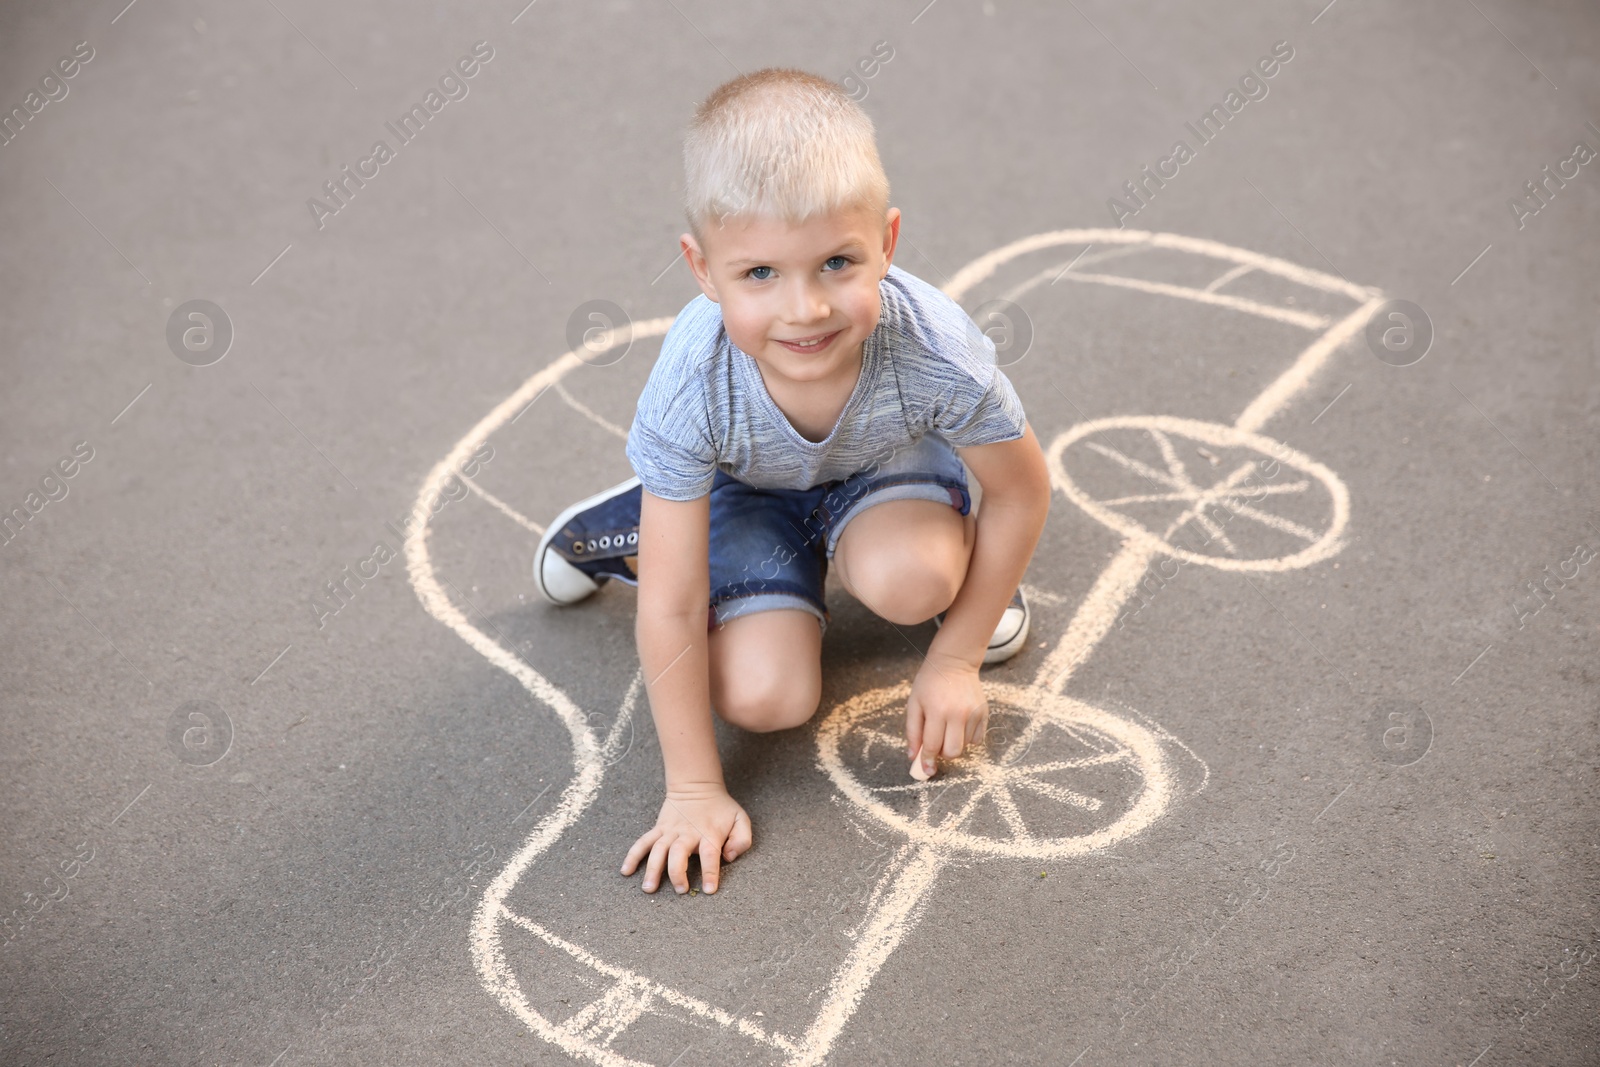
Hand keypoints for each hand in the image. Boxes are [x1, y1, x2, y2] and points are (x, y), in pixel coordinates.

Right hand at [621, 784, 751, 893]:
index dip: (710, 873)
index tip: (709, 890)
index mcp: (709, 833)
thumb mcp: (740, 819)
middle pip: (679, 853)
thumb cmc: (721, 808)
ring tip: (649, 888)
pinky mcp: (658, 829)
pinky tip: (626, 871)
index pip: (710, 855)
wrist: (697, 786)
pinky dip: (633, 855)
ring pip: (658, 850)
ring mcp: (670, 831)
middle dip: (677, 873)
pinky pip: (643, 842)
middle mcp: (687, 833)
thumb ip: (741, 839)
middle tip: (680, 890)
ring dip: (652, 869)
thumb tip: (729, 856)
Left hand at [905, 652, 987, 778]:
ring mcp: (974, 713)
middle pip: (953, 752)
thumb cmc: (929, 683)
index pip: (933, 745)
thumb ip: (913, 732)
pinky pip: (977, 738)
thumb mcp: (914, 704)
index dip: (927, 760)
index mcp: (937, 710)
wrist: (954, 662)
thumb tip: (913, 757)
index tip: (926, 770)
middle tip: (937, 744)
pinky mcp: (984, 712)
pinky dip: (967, 738)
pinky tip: (959, 723)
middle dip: (943, 754)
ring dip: (954, 743)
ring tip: (947, 726)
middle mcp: (958, 713)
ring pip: (965, 746)